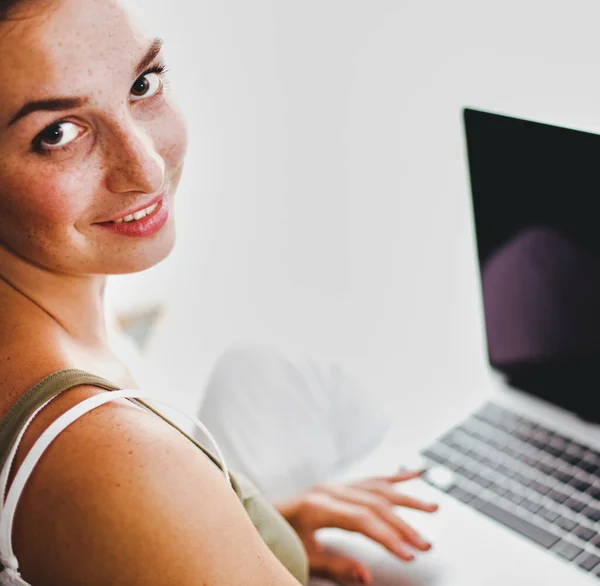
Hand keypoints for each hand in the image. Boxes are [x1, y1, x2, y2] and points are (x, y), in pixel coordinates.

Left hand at [275, 470, 437, 584]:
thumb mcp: (303, 557)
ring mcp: (336, 485)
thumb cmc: (278, 538)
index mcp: (319, 505)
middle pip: (375, 505)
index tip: (409, 555)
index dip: (388, 537)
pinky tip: (415, 474)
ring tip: (434, 509)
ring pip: (378, 489)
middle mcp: (330, 490)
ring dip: (407, 499)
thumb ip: (335, 566)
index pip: (362, 520)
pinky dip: (394, 478)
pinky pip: (371, 479)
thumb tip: (367, 576)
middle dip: (403, 525)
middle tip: (426, 545)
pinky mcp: (340, 486)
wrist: (261, 518)